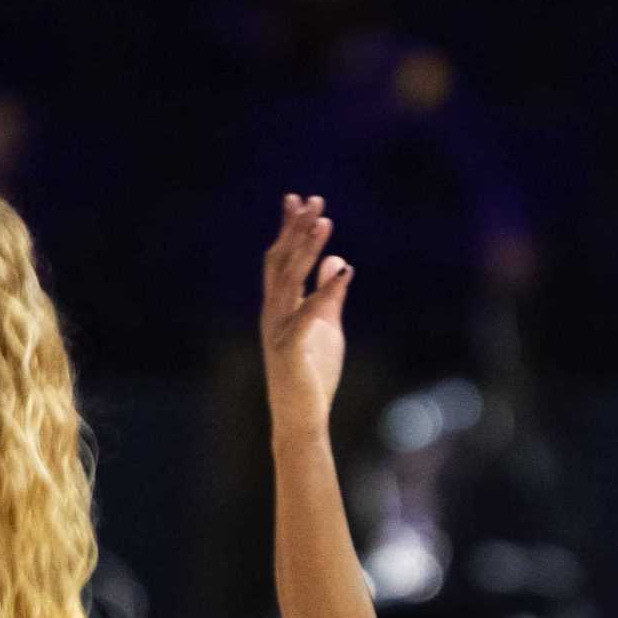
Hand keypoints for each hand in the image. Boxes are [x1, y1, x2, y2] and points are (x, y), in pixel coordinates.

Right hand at [261, 193, 354, 434]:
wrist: (301, 418)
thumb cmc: (312, 374)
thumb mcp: (326, 326)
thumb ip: (329, 293)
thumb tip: (337, 259)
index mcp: (280, 306)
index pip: (282, 259)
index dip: (291, 229)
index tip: (301, 200)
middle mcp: (273, 312)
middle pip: (282, 262)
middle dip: (296, 229)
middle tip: (311, 199)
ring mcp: (278, 329)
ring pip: (290, 281)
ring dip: (307, 250)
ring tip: (324, 222)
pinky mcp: (291, 348)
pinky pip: (308, 314)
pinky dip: (325, 291)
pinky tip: (344, 271)